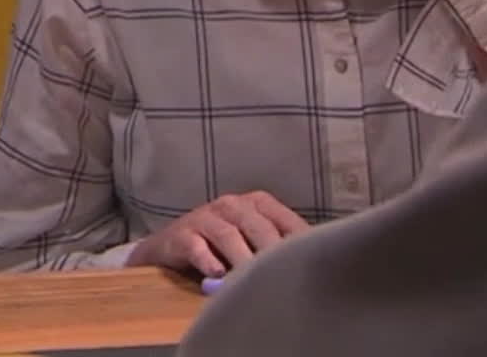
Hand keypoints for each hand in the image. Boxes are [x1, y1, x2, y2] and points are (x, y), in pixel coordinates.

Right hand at [125, 191, 309, 277]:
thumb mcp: (254, 240)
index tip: (311, 269)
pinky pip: (197, 248)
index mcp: (258, 203)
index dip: (300, 245)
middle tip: (285, 281)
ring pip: (228, 237)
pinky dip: (208, 262)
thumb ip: (280, 247)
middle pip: (259, 228)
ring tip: (252, 283)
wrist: (172, 244)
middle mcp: (233, 205)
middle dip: (272, 255)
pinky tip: (217, 277)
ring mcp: (205, 218)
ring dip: (242, 261)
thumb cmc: (224, 245)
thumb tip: (314, 267)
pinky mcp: (181, 235)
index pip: (287, 222)